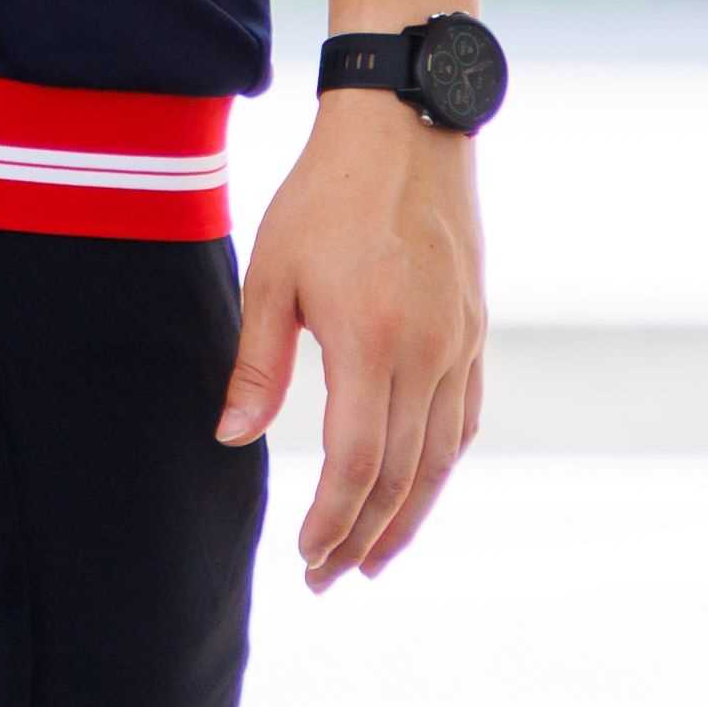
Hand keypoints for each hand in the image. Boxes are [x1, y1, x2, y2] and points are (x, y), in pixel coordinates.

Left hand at [216, 92, 483, 585]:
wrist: (405, 129)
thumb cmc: (324, 195)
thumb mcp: (272, 272)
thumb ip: (258, 363)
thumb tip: (233, 439)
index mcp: (370, 341)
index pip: (357, 462)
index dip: (333, 519)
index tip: (307, 558)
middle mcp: (427, 353)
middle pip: (402, 475)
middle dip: (364, 535)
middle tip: (331, 578)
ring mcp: (460, 345)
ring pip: (441, 457)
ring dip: (408, 515)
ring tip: (373, 556)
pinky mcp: (474, 332)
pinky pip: (464, 419)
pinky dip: (440, 466)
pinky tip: (417, 488)